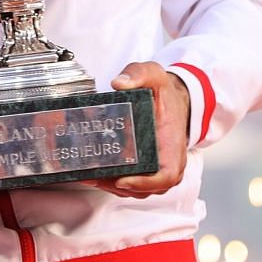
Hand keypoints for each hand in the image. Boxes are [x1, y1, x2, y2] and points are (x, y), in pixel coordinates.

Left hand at [94, 63, 191, 197]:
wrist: (172, 99)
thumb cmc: (165, 93)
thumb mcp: (154, 75)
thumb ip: (138, 73)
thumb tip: (119, 83)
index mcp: (173, 145)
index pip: (166, 176)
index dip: (145, 183)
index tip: (123, 180)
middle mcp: (167, 162)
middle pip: (145, 188)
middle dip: (117, 185)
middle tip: (92, 175)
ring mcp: (156, 168)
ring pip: (135, 188)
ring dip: (111, 186)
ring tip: (87, 175)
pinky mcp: (144, 168)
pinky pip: (130, 182)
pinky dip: (112, 181)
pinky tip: (93, 172)